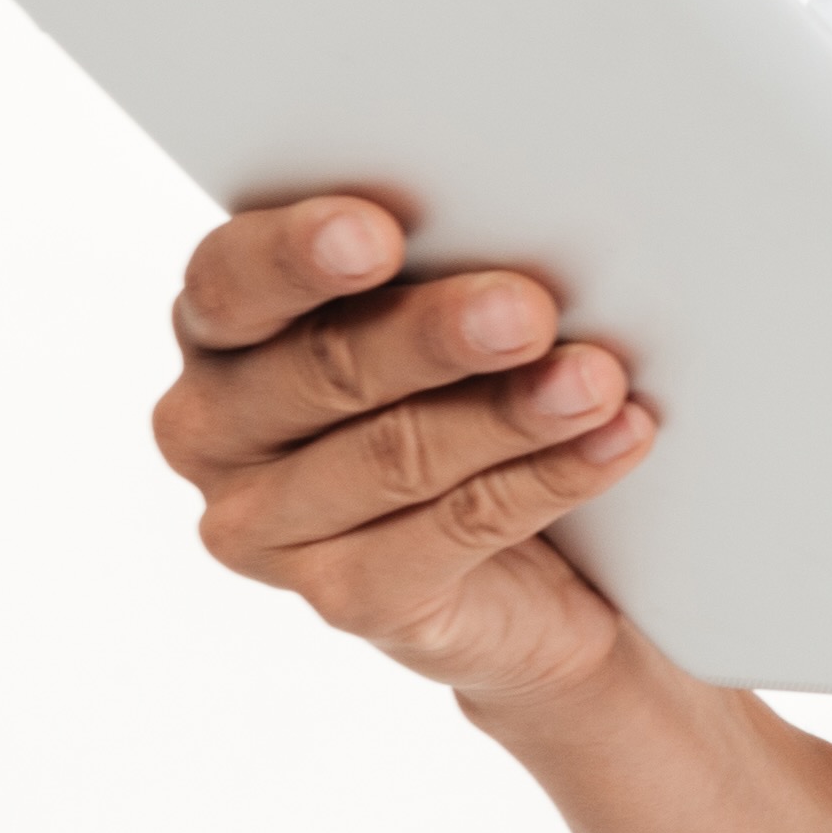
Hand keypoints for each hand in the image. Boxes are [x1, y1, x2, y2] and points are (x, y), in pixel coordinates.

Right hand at [152, 196, 656, 705]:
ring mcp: (267, 528)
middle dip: (434, 335)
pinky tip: (615, 438)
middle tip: (527, 310)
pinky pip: (454, 530)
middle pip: (323, 367)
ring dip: (510, 412)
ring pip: (395, 454)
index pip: (231, 279)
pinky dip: (548, 479)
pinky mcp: (348, 599)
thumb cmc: (470, 387)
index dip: (298, 255)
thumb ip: (443, 273)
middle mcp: (216, 429)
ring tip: (596, 380)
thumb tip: (524, 241)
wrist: (536, 563)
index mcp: (221, 330)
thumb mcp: (443, 317)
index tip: (376, 233)